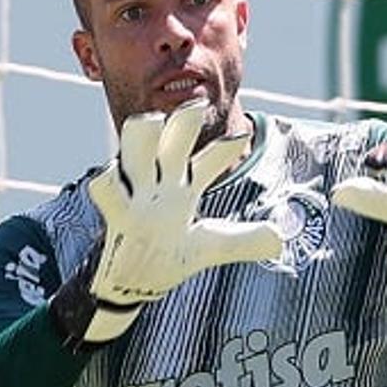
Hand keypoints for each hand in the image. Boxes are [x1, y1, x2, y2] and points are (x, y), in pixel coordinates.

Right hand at [54, 99, 281, 346]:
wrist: (135, 280)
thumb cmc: (172, 252)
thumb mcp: (212, 246)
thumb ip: (243, 241)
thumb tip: (279, 240)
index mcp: (185, 185)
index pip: (209, 160)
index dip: (225, 149)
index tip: (244, 136)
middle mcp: (161, 182)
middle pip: (172, 144)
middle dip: (183, 123)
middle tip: (195, 106)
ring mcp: (136, 195)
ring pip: (135, 155)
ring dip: (140, 137)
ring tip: (149, 121)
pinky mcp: (117, 214)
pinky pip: (107, 191)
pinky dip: (106, 183)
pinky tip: (108, 174)